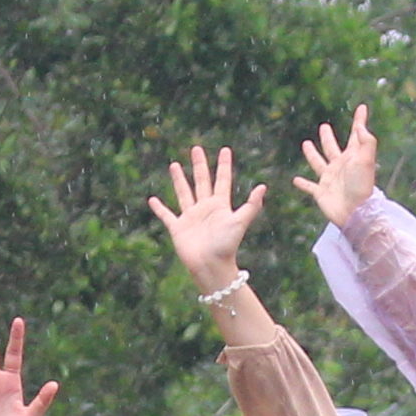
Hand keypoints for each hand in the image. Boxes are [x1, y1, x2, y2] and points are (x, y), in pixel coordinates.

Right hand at [150, 147, 263, 293]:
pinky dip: (159, 208)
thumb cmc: (227, 246)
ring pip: (184, 193)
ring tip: (175, 164)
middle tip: (196, 148)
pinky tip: (152, 200)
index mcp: (220, 206)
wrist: (211, 266)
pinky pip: (166, 215)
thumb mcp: (240, 222)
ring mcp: (191, 217)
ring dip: (179, 179)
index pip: (223, 180)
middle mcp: (205, 208)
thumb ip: (251, 205)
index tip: (225, 149)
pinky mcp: (178, 228)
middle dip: (200, 165)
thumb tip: (263, 187)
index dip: (224, 165)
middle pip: (202, 181)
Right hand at [296, 103, 380, 225]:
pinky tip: (295, 180)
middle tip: (324, 126)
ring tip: (305, 143)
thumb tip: (361, 126)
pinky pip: (309, 186)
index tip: (362, 107)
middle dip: (328, 137)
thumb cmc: (362, 186)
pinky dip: (303, 184)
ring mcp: (330, 179)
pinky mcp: (321, 192)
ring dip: (312, 154)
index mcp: (353, 156)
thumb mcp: (366, 160)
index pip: (356, 134)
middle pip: (332, 147)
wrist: (355, 212)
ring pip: (318, 163)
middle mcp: (341, 166)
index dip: (359, 120)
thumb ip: (366, 141)